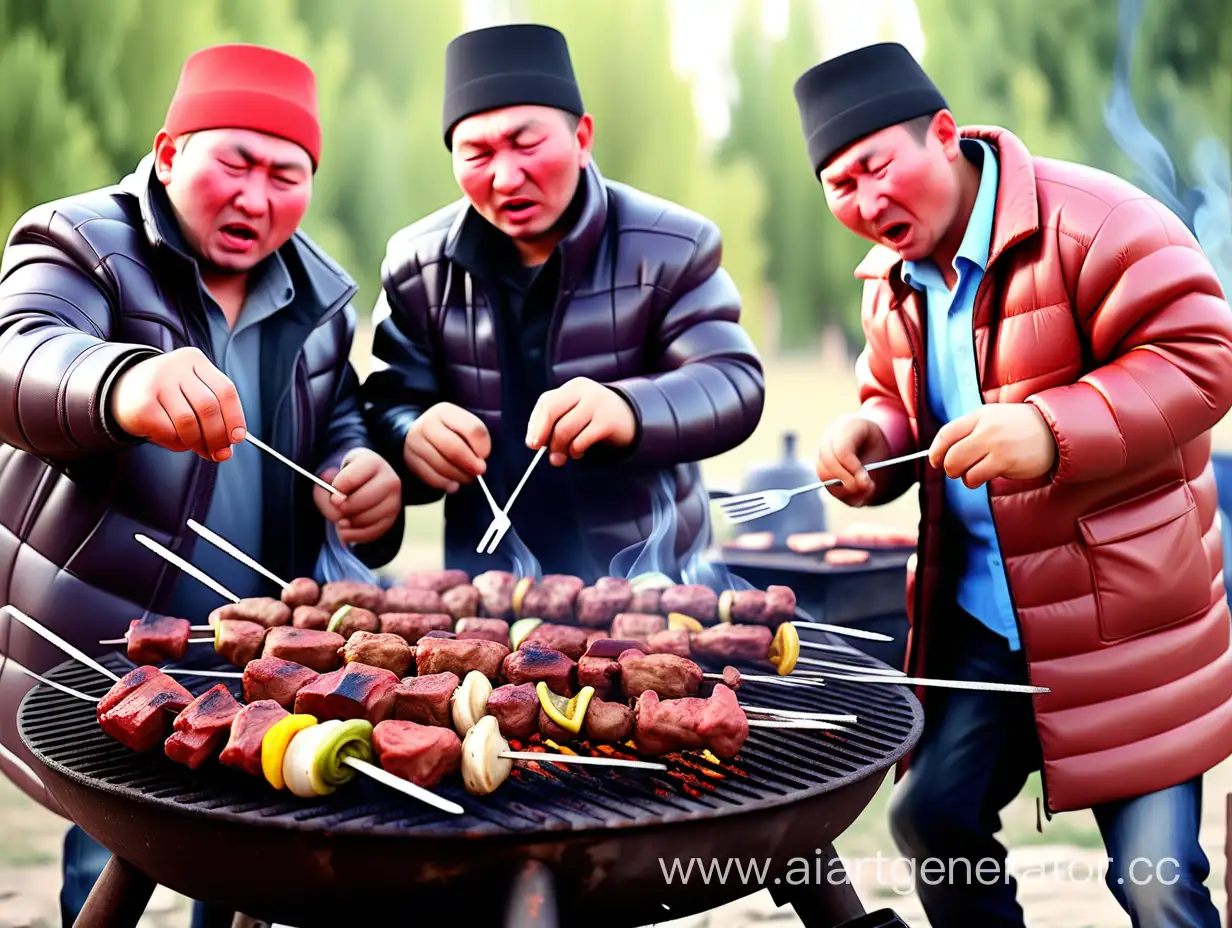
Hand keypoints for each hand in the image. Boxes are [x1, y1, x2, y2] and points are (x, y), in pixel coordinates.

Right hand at [110, 347, 244, 461]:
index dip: (235, 418)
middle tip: (218, 454)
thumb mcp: (191, 396)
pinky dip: (175, 442)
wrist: (119, 392)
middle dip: (217, 437)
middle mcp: (175, 367)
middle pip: (209, 407)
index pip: (225, 390)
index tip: (237, 439)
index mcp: (194, 360)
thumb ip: (213, 418)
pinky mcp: (141, 405)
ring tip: (193, 446)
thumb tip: (224, 451)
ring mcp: (156, 383)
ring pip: (189, 422)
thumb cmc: (165, 397)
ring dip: (196, 442)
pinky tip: (170, 437)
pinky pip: (169, 432)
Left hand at [314, 449, 401, 544]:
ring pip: (366, 519)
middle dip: (343, 508)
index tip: (332, 494)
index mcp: (373, 463)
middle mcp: (390, 480)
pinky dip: (354, 534)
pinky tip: (346, 528)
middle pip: (362, 500)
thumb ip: (325, 490)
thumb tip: (337, 512)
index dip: (335, 491)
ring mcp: (394, 501)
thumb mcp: (332, 475)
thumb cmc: (346, 477)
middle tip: (337, 507)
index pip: (348, 480)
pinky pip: (371, 533)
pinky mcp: (392, 519)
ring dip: (348, 523)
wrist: (365, 481)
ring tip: (340, 518)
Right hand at [403, 402, 490, 492]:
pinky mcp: (410, 460)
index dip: (483, 446)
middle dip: (471, 464)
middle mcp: (427, 424)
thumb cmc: (448, 430)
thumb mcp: (461, 424)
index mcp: (445, 411)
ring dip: (460, 476)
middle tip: (480, 471)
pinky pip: (431, 477)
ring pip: (443, 466)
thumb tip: (479, 460)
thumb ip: (474, 437)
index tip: (485, 455)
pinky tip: (454, 484)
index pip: (472, 429)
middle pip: (455, 449)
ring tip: (468, 478)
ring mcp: (415, 442)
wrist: (418, 432)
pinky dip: (446, 484)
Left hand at [526, 377, 636, 465]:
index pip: (547, 402)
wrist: (630, 419)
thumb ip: (554, 422)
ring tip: (566, 455)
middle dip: (547, 437)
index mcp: (574, 387)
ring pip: (565, 429)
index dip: (536, 425)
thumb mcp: (575, 412)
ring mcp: (598, 404)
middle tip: (549, 455)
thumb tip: (534, 442)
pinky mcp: (608, 422)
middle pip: (553, 413)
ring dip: (561, 448)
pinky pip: (581, 440)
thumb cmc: (594, 418)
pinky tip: (578, 452)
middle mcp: (585, 391)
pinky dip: (575, 451)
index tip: (533, 444)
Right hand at [814, 414, 892, 505]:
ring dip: (842, 488)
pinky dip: (839, 491)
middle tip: (864, 490)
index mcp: (847, 425)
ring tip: (862, 492)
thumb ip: (870, 469)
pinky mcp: (817, 462)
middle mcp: (828, 435)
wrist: (867, 440)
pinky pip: (824, 481)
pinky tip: (854, 492)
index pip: (842, 450)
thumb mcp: (880, 451)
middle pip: (828, 461)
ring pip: (822, 472)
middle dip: (846, 480)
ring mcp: (819, 448)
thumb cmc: (875, 444)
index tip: (867, 482)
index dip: (853, 469)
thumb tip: (862, 486)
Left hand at [928, 403, 1056, 487]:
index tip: (936, 460)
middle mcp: (985, 428)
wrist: (1054, 431)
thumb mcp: (993, 419)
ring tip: (974, 474)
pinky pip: (976, 476)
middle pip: (950, 454)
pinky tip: (986, 476)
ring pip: (961, 467)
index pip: (946, 433)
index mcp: (980, 415)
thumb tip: (943, 452)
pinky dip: (975, 480)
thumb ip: (971, 430)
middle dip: (948, 468)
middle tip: (956, 471)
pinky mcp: (1005, 461)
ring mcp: (996, 444)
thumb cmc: (1019, 428)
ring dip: (963, 476)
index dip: (936, 450)